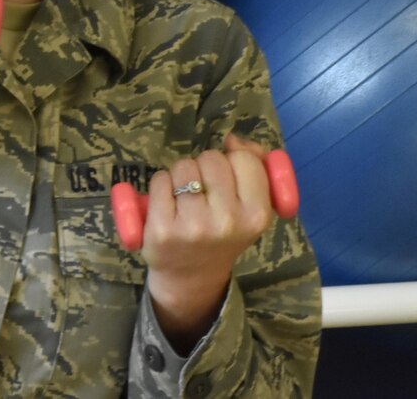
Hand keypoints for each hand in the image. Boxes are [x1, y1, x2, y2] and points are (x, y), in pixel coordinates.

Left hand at [141, 134, 274, 350]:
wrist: (191, 276)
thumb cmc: (222, 233)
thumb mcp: (250, 206)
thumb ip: (253, 166)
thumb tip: (233, 139)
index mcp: (256, 215)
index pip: (244, 159)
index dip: (233, 162)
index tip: (228, 181)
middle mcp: (227, 222)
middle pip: (211, 158)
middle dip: (205, 167)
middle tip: (204, 192)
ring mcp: (193, 227)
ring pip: (184, 166)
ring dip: (181, 174)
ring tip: (185, 199)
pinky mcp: (161, 229)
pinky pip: (160, 180)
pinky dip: (160, 185)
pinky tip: (166, 205)